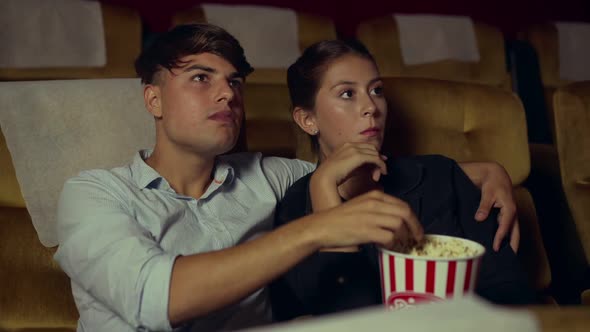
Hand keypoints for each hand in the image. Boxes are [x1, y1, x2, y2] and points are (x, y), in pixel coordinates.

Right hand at [308, 190, 423, 249]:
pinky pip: (390, 237)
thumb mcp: (361, 207)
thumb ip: (378, 211)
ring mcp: (371, 217)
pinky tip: (389, 247)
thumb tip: (396, 223)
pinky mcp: (367, 230)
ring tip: (403, 245)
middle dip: (415, 227)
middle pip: (405, 213)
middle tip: (417, 239)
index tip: (416, 229)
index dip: (413, 219)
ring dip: (404, 237)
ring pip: (400, 225)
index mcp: (374, 196)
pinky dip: (393, 244)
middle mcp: (375, 203)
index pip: (402, 205)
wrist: (322, 227)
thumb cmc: (340, 220)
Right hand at [314, 142, 387, 185]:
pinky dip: (381, 165)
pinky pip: (375, 159)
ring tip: (379, 174)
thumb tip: (368, 168)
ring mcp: (354, 149)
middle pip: (371, 148)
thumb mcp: (345, 167)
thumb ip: (355, 165)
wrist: (324, 177)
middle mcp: (351, 145)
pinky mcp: (358, 156)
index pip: (365, 146)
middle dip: (377, 158)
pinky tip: (382, 172)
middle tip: (380, 170)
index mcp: (345, 145)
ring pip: (375, 153)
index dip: (374, 154)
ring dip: (379, 164)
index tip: (379, 161)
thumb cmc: (332, 176)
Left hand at [471, 162, 518, 251]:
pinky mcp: (506, 214)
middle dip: (513, 245)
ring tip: (506, 254)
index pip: (505, 227)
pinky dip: (506, 235)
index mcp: (510, 208)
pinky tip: (500, 241)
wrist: (497, 175)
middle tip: (509, 258)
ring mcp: (511, 214)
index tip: (495, 247)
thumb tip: (479, 218)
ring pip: (513, 231)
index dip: (500, 238)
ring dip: (511, 241)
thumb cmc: (492, 184)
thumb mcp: (487, 193)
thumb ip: (484, 206)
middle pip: (515, 232)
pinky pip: (507, 226)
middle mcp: (513, 213)